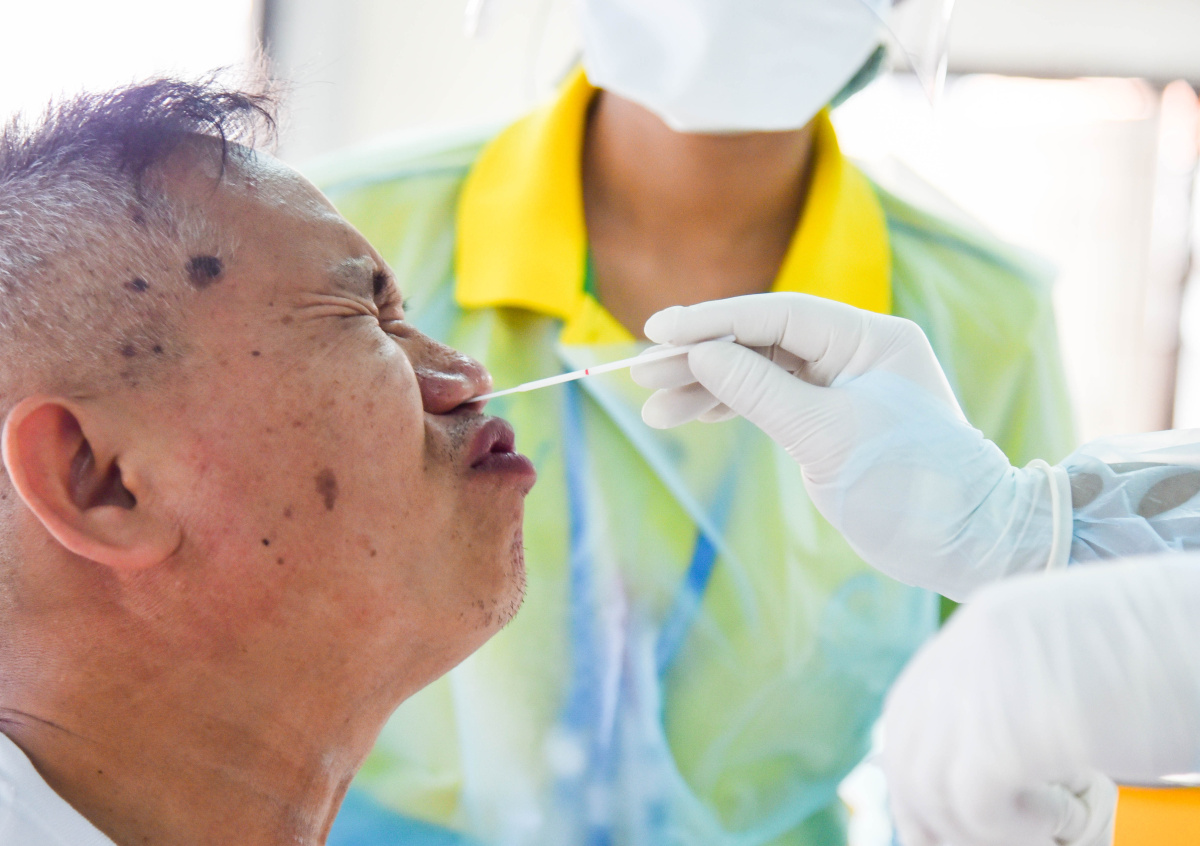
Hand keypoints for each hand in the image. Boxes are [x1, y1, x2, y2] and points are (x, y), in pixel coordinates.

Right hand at [632, 294, 1059, 599]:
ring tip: (654, 406)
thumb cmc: (911, 486)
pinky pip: (769, 401)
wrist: (964, 544)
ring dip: (707, 388)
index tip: (660, 330)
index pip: (779, 314)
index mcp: (870, 338)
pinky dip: (730, 408)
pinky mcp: (829, 418)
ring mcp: (841, 384)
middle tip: (644, 373)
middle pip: (762, 341)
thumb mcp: (827, 435)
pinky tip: (688, 415)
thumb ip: (759, 390)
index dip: (714, 321)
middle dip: (702, 357)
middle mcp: (856, 351)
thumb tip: (700, 354)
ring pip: (759, 372)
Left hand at [883, 557, 1199, 844]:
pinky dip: (1010, 829)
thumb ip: (1018, 699)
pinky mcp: (1014, 723)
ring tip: (1041, 830)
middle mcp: (972, 644)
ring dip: (977, 828)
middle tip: (980, 842)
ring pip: (930, 786)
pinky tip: (1060, 818)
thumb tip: (980, 776)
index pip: (909, 711)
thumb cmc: (1176, 659)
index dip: (915, 773)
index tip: (936, 818)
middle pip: (908, 750)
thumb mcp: (1076, 667)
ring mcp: (988, 678)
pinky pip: (972, 803)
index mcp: (984, 625)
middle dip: (930, 813)